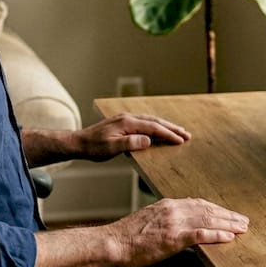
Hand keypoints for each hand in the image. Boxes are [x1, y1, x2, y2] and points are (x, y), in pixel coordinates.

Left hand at [76, 112, 190, 159]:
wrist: (78, 142)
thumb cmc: (94, 148)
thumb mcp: (111, 148)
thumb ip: (130, 143)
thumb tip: (148, 140)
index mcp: (127, 123)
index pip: (153, 127)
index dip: (168, 134)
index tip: (181, 140)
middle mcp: (127, 117)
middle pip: (154, 121)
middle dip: (171, 127)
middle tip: (186, 134)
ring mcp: (125, 118)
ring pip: (150, 120)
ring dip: (165, 125)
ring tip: (177, 131)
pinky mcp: (122, 122)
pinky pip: (143, 121)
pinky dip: (155, 125)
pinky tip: (158, 129)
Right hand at [108, 197, 248, 266]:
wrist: (114, 242)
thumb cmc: (128, 236)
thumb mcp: (149, 221)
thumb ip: (166, 220)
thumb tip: (180, 226)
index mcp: (168, 205)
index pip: (198, 204)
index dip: (217, 209)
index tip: (228, 214)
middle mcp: (173, 210)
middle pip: (207, 210)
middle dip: (228, 215)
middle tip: (243, 221)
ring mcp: (174, 223)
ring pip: (208, 220)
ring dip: (228, 224)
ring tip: (242, 228)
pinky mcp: (174, 238)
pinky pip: (200, 234)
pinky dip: (216, 235)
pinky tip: (228, 237)